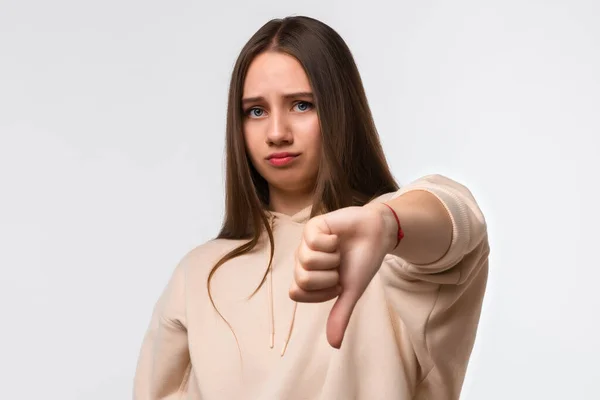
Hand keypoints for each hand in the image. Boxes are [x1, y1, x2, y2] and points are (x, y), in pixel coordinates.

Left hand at [289, 204, 395, 348]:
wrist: (377, 235)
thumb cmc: (363, 262)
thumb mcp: (352, 292)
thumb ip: (340, 315)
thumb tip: (334, 346)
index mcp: (309, 277)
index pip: (296, 292)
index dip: (320, 292)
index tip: (338, 285)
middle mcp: (303, 261)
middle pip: (301, 278)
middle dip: (327, 276)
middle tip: (339, 268)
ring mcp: (306, 243)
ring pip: (307, 260)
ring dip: (331, 259)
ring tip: (339, 252)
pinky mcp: (312, 227)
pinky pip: (313, 241)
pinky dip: (331, 243)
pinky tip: (337, 239)